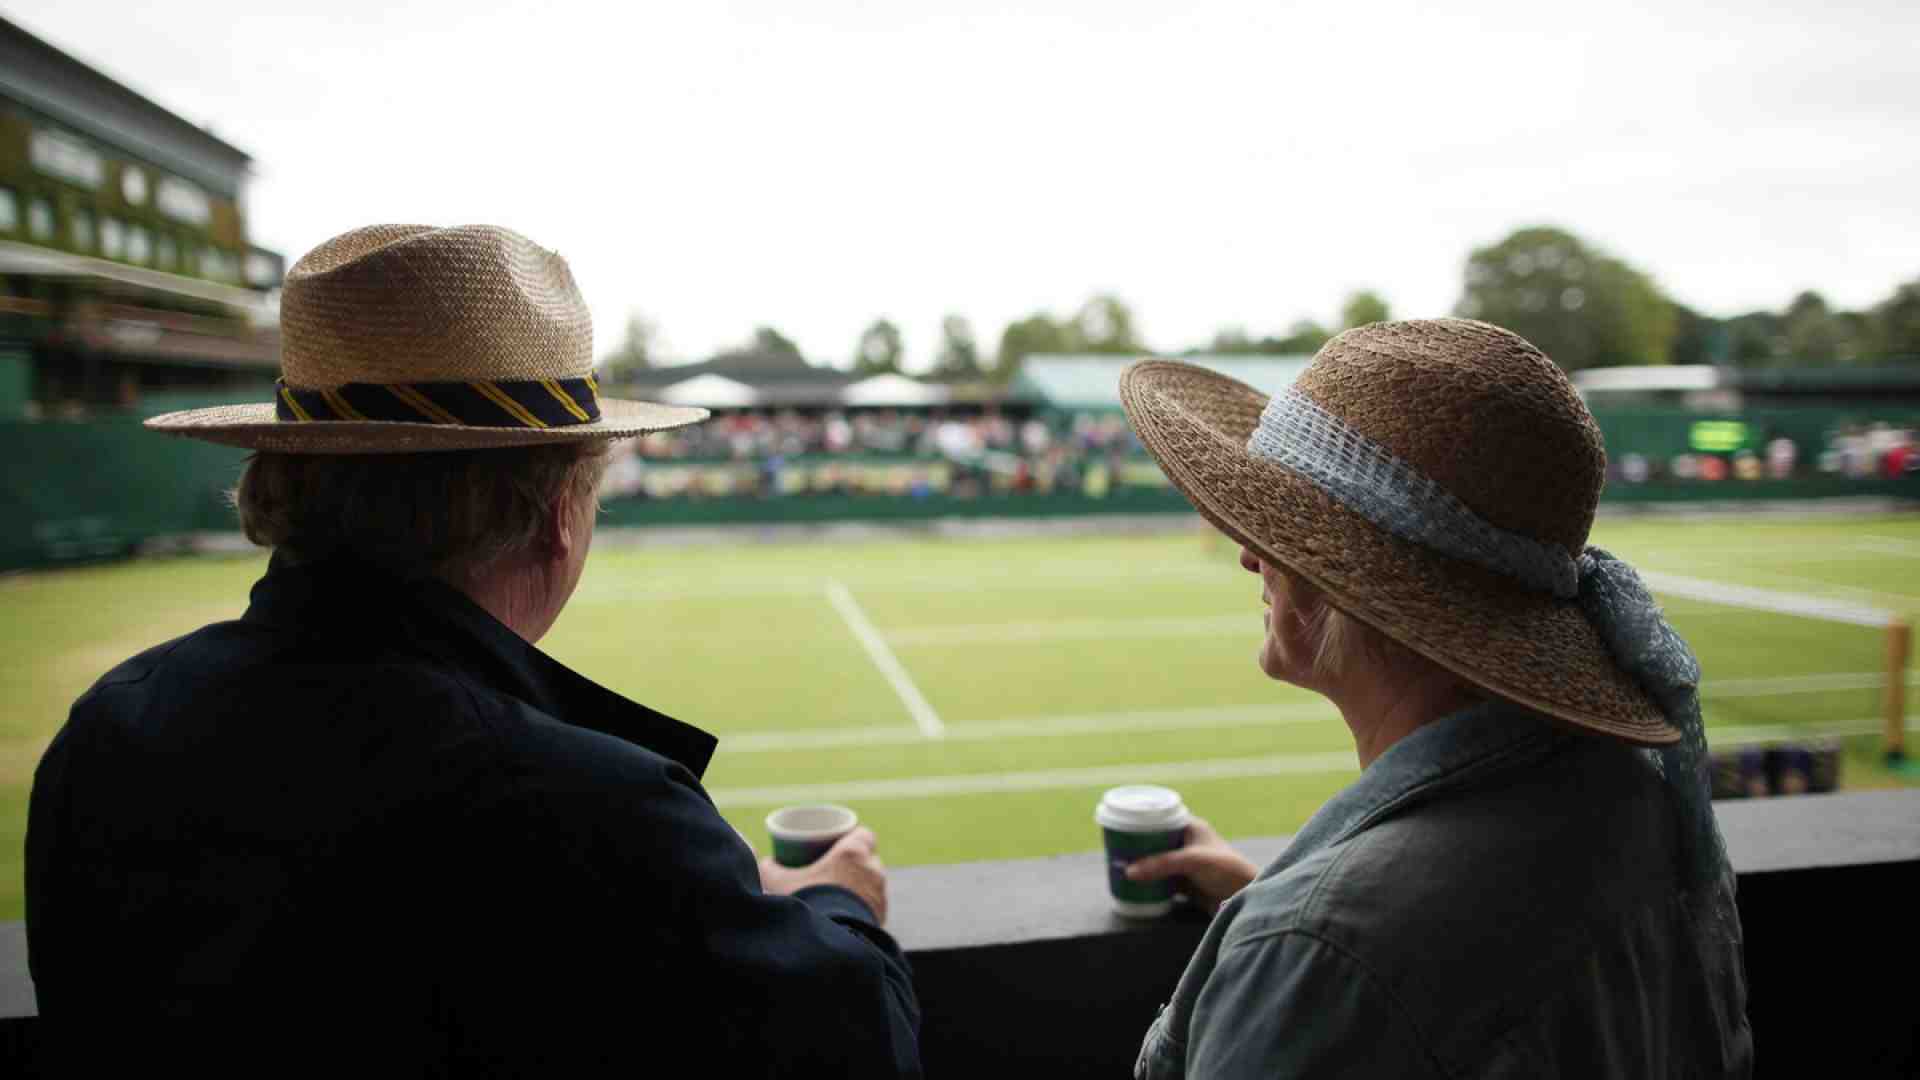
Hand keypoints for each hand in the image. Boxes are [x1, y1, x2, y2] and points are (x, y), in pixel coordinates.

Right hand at [759, 827, 888, 924]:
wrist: (828, 941)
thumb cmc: (806, 903)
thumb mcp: (779, 883)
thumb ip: (770, 869)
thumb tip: (767, 863)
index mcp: (853, 853)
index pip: (864, 835)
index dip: (853, 838)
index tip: (840, 845)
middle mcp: (873, 870)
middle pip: (870, 860)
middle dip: (857, 864)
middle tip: (837, 871)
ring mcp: (880, 894)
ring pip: (874, 884)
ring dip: (862, 887)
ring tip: (844, 895)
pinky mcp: (882, 917)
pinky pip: (876, 907)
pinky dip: (866, 909)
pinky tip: (852, 915)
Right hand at [1125, 816, 1257, 912]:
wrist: (1248, 899)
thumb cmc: (1227, 870)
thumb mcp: (1192, 861)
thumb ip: (1161, 865)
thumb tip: (1128, 871)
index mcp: (1191, 828)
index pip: (1161, 818)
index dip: (1141, 820)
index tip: (1120, 825)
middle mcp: (1187, 844)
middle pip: (1155, 841)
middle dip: (1136, 846)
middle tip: (1114, 849)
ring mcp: (1186, 865)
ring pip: (1157, 862)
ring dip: (1141, 865)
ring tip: (1118, 866)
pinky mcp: (1187, 884)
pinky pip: (1162, 881)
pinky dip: (1149, 883)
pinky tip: (1134, 885)